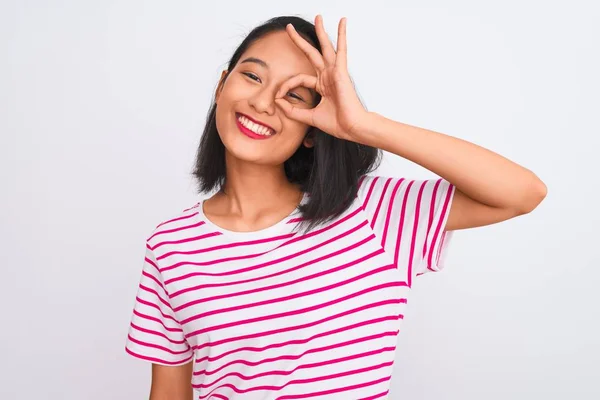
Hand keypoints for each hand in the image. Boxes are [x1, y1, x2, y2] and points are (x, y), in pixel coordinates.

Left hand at [274, 15, 368, 141]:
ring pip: (325, 47)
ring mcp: (335, 72)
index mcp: (322, 86)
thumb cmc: (337, 123)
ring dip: (321, 31)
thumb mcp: (308, 117)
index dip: (286, 87)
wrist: (351, 128)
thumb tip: (278, 103)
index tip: (278, 98)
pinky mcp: (341, 71)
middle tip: (290, 28)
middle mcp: (328, 76)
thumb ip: (293, 111)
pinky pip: (341, 50)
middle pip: (311, 54)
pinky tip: (342, 22)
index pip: (299, 79)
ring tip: (318, 17)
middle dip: (300, 41)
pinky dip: (341, 35)